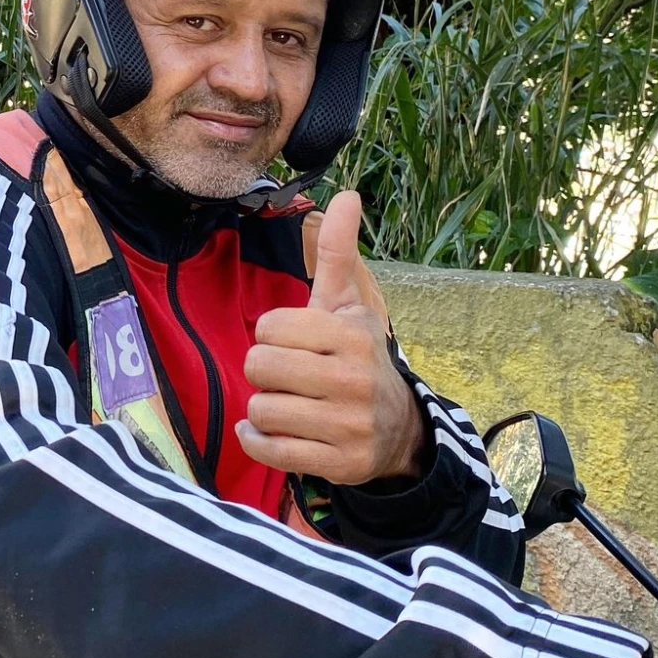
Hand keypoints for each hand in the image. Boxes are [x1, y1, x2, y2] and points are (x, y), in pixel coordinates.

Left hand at [237, 191, 425, 485]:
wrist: (399, 429)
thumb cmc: (356, 357)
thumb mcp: (349, 305)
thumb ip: (337, 252)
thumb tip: (347, 194)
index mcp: (351, 334)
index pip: (269, 327)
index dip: (271, 335)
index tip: (293, 343)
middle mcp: (353, 379)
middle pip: (259, 367)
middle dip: (264, 371)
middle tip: (287, 376)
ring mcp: (349, 425)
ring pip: (261, 409)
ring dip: (263, 408)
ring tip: (288, 403)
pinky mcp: (340, 463)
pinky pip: (270, 449)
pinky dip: (258, 441)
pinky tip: (271, 431)